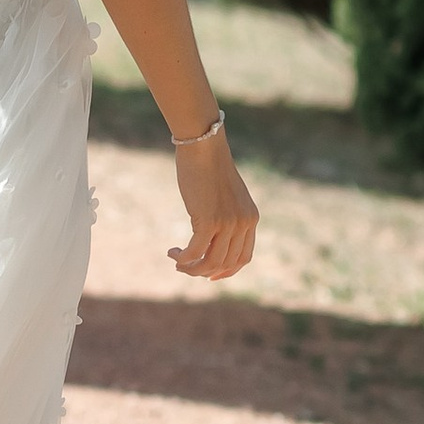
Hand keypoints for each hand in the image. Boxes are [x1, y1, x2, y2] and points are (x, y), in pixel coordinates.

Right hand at [168, 121, 257, 282]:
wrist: (204, 147)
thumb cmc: (209, 166)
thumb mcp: (225, 194)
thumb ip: (225, 213)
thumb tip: (211, 231)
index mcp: (251, 218)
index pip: (243, 257)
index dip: (227, 271)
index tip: (210, 276)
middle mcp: (243, 224)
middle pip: (226, 263)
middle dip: (204, 271)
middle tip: (185, 267)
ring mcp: (228, 224)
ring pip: (211, 261)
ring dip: (192, 268)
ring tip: (177, 263)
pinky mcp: (209, 221)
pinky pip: (196, 251)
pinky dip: (184, 258)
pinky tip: (173, 253)